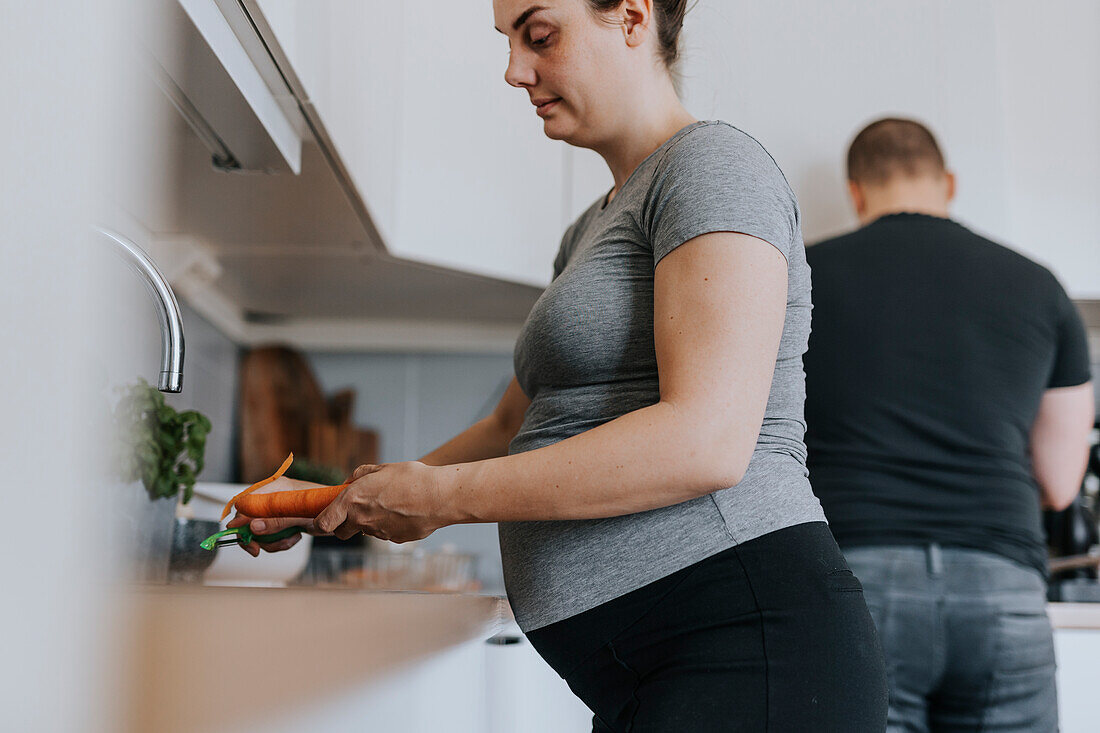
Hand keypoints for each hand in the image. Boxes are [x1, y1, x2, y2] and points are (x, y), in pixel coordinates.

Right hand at [226, 475, 335, 555]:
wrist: (344, 513)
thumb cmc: (327, 507)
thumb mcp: (301, 516)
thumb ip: (276, 521)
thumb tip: (252, 526)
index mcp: (275, 487)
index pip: (245, 502)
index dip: (239, 521)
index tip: (244, 538)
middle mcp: (273, 496)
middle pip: (248, 519)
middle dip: (255, 537)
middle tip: (259, 550)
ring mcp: (277, 509)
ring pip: (259, 531)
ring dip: (271, 542)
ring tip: (290, 539)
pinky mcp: (283, 520)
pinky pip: (271, 535)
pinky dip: (279, 542)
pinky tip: (295, 537)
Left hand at [315, 461, 450, 542]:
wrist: (439, 496)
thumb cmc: (411, 478)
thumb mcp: (382, 468)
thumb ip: (361, 474)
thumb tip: (350, 481)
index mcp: (352, 501)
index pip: (323, 523)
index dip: (321, 522)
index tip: (326, 517)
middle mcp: (362, 520)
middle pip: (342, 533)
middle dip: (345, 524)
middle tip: (358, 510)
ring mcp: (379, 533)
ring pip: (367, 531)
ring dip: (372, 521)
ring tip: (391, 504)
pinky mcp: (395, 539)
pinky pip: (387, 533)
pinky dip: (391, 525)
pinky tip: (405, 511)